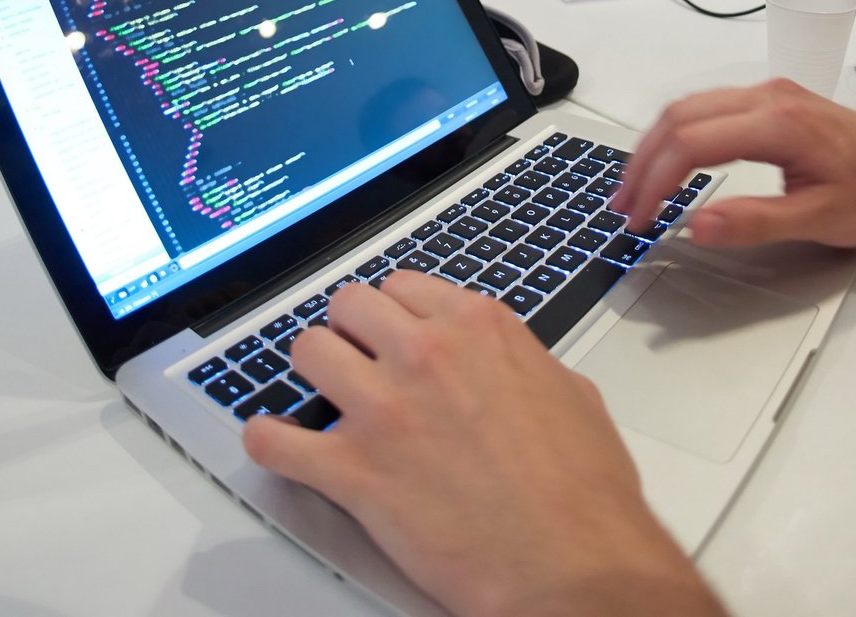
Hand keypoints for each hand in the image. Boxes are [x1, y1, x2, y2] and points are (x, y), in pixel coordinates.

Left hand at [243, 274, 721, 616]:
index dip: (394, 316)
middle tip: (357, 364)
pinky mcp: (355, 471)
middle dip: (349, 334)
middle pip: (348, 306)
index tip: (391, 336)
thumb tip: (505, 367)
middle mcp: (426, 355)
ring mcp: (385, 409)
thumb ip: (520, 364)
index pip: (402, 288)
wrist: (574, 568)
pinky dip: (270, 442)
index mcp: (478, 329)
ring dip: (312, 376)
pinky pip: (276, 440)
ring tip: (324, 401)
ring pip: (307, 353)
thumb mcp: (570, 394)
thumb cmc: (585, 495)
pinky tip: (280, 446)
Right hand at [611, 80, 855, 248]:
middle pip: (678, 118)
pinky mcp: (763, 99)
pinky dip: (673, 136)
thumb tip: (699, 224)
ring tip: (634, 188)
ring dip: (652, 147)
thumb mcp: (820, 219)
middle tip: (624, 207)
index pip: (692, 144)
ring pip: (685, 108)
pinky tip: (665, 163)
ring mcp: (763, 93)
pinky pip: (702, 107)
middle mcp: (764, 97)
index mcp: (777, 124)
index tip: (640, 217)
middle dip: (642, 164)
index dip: (657, 182)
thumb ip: (756, 221)